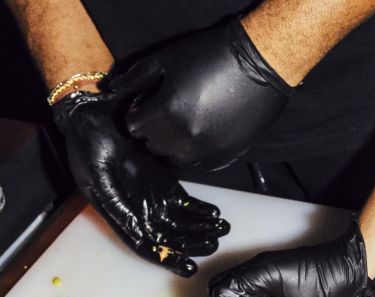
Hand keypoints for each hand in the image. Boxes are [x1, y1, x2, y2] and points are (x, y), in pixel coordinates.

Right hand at [52, 89, 230, 275]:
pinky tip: (215, 214)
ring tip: (221, 230)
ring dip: (201, 229)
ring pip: (181, 222)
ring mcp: (152, 197)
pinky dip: (201, 210)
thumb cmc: (87, 145)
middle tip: (213, 244)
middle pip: (170, 237)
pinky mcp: (164, 182)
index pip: (146, 246)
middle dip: (193, 243)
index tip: (189, 267)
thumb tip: (135, 230)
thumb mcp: (96, 176)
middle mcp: (137, 211)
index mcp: (119, 216)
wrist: (93, 116)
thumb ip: (115, 205)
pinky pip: (186, 202)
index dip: (167, 259)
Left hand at [106, 19, 291, 168]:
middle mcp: (185, 138)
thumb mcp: (167, 58)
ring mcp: (207, 151)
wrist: (260, 63)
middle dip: (154, 129)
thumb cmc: (213, 55)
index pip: (135, 126)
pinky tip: (203, 131)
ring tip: (184, 122)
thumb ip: (136, 76)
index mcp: (166, 113)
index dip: (139, 112)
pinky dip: (196, 151)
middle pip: (153, 145)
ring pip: (175, 158)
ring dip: (173, 144)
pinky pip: (200, 164)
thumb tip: (114, 89)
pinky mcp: (225, 156)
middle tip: (166, 110)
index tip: (148, 103)